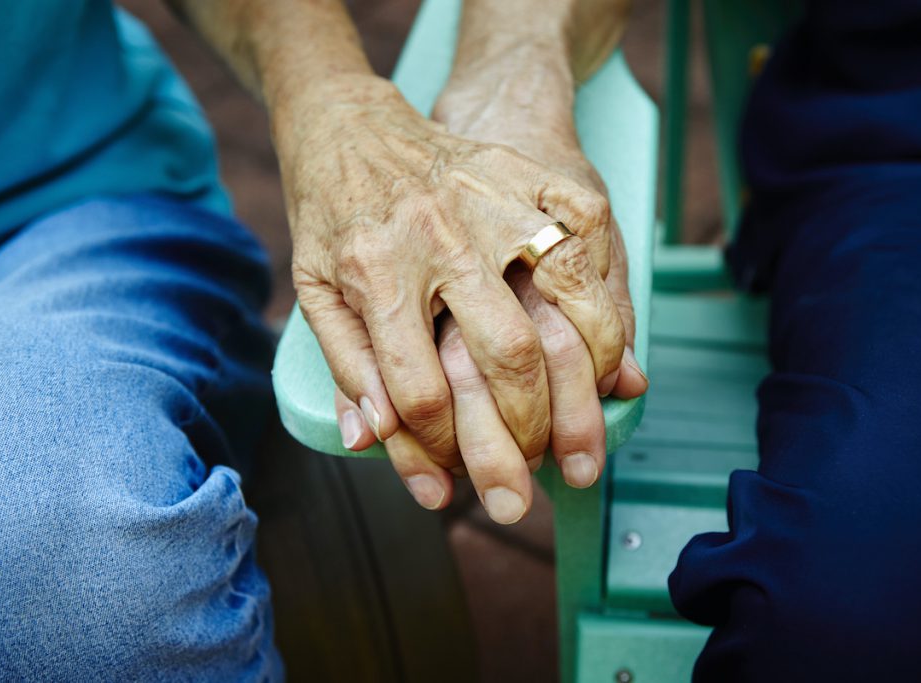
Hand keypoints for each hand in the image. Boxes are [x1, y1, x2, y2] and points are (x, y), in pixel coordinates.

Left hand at [333, 118, 647, 523]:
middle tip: (532, 472)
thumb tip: (373, 441)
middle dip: (527, 429)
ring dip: (587, 373)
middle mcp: (439, 235)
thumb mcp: (314, 292)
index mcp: (376, 271)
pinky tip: (604, 351)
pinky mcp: (527, 177)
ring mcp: (492, 201)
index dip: (438, 448)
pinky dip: (607, 303)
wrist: (351, 122)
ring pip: (566, 295)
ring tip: (587, 424)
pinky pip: (590, 243)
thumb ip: (346, 367)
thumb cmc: (330, 218)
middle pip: (505, 352)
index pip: (418, 388)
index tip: (449, 473)